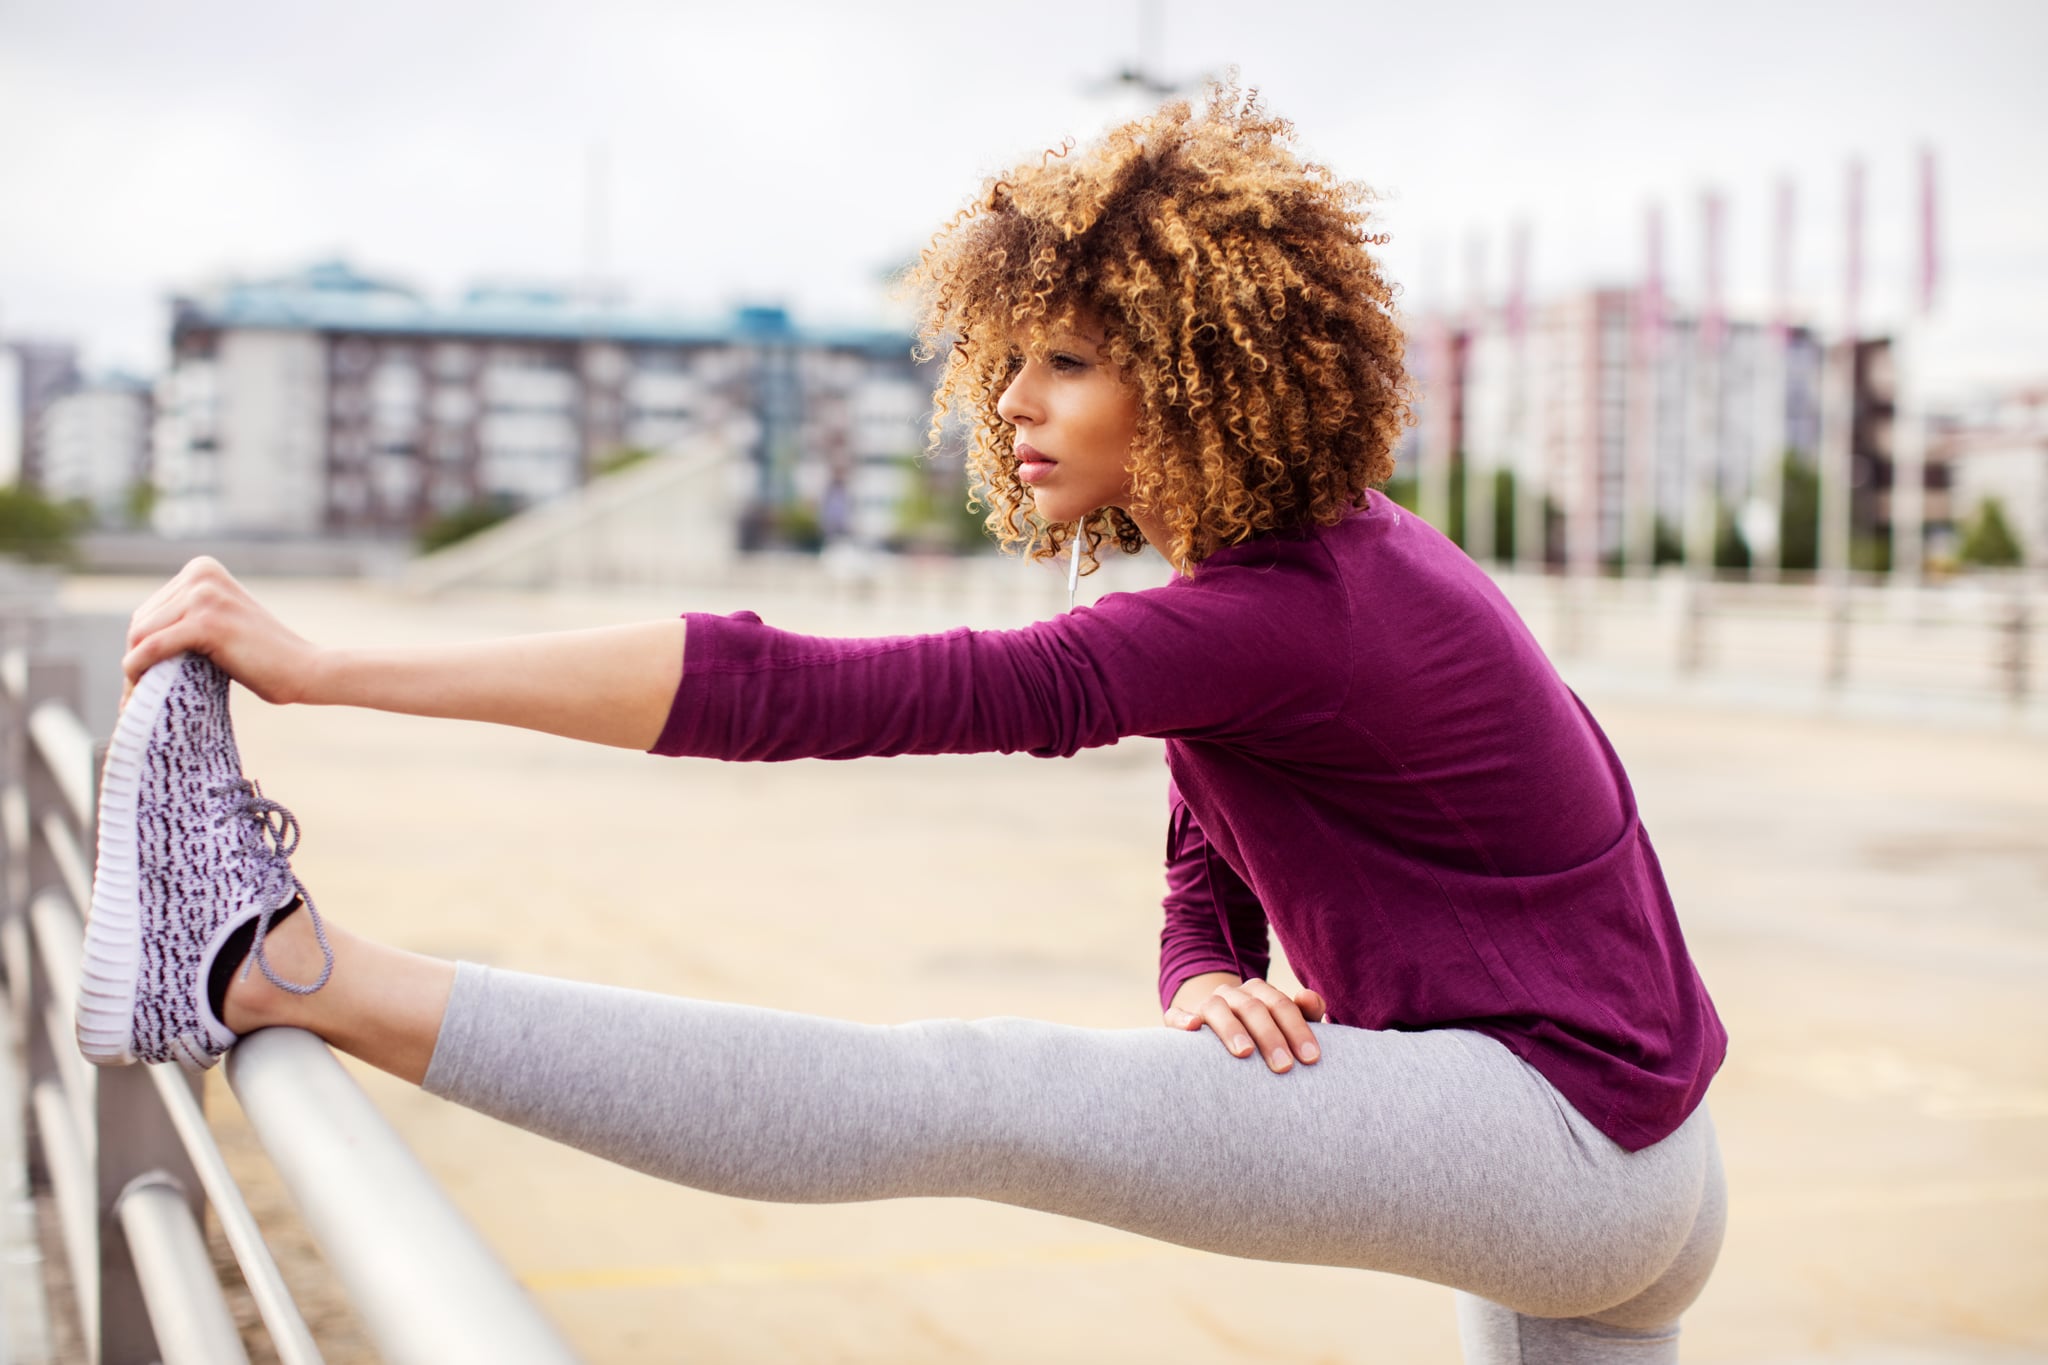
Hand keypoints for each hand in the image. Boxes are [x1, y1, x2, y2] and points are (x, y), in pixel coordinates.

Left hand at [121, 557, 323, 706]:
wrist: (305, 669)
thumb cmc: (263, 656)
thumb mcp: (221, 622)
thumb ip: (186, 617)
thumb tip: (135, 641)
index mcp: (202, 568)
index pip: (150, 610)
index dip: (142, 646)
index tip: (144, 678)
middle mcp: (201, 574)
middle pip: (141, 621)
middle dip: (136, 659)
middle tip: (139, 694)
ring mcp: (204, 595)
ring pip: (141, 635)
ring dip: (135, 671)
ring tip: (140, 697)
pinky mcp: (206, 622)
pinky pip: (153, 647)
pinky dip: (139, 670)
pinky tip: (138, 690)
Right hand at [1164, 975, 1324, 1073]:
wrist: (1213, 1028)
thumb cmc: (1259, 1034)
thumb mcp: (1284, 1024)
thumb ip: (1304, 1013)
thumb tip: (1310, 998)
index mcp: (1259, 993)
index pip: (1281, 1005)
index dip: (1298, 1029)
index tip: (1310, 1058)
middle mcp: (1232, 994)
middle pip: (1253, 1008)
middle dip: (1270, 1036)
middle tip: (1284, 1067)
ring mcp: (1205, 1005)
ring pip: (1217, 1008)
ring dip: (1232, 1029)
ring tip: (1245, 1053)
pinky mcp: (1179, 1018)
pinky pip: (1176, 1015)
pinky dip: (1182, 1018)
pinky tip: (1193, 1027)